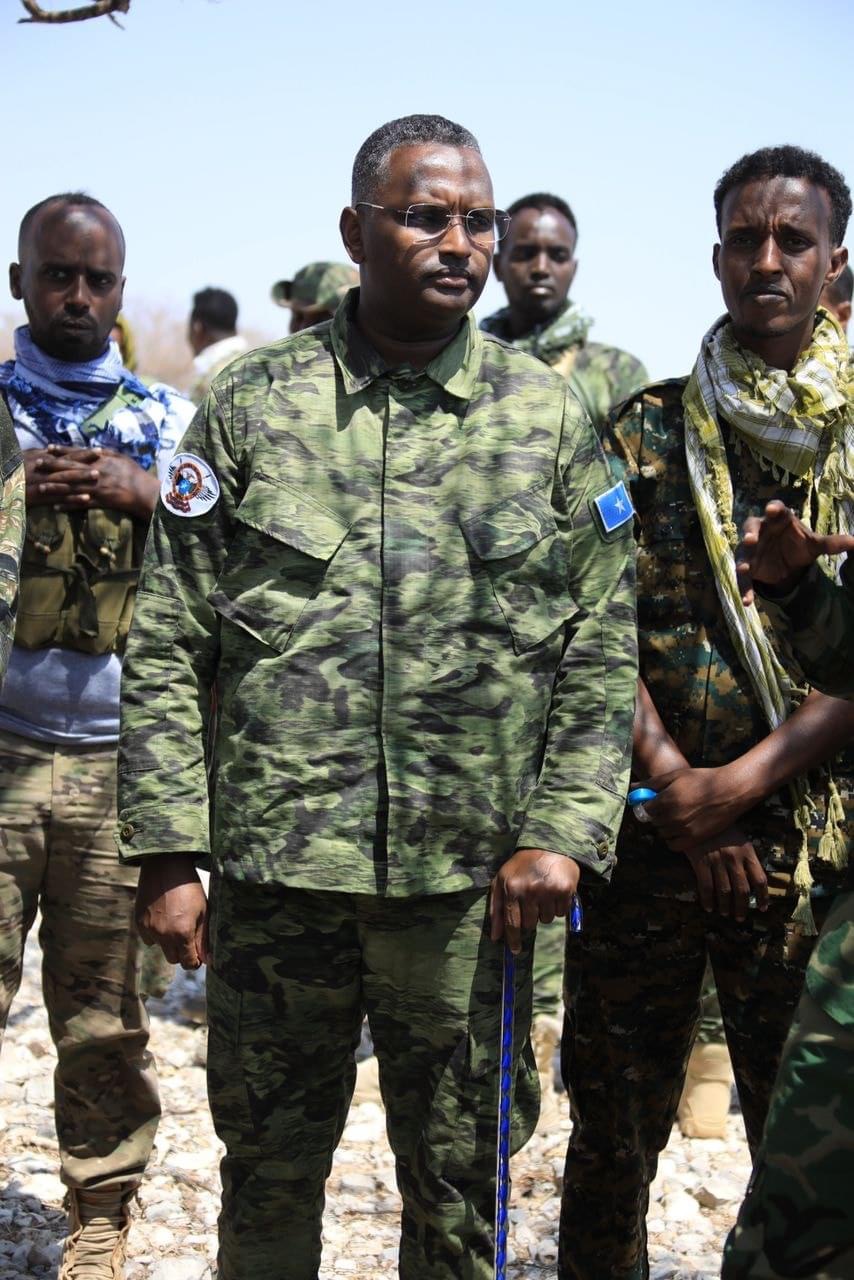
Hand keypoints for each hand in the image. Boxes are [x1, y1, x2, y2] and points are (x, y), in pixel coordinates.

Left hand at [24, 445, 157, 517]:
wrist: (145, 492)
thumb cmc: (135, 474)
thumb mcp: (121, 457)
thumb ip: (105, 453)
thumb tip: (93, 448)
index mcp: (101, 461)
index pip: (77, 454)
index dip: (62, 451)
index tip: (48, 448)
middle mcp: (96, 473)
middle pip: (70, 469)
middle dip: (52, 467)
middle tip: (37, 465)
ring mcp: (97, 488)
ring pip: (72, 487)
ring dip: (56, 488)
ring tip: (42, 487)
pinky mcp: (100, 502)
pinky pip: (81, 504)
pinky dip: (68, 505)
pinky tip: (56, 507)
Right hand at [135, 853, 208, 969]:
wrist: (165, 866)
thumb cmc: (190, 887)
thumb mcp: (203, 911)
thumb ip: (203, 938)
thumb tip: (207, 959)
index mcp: (183, 933)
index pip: (189, 963)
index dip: (195, 961)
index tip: (198, 955)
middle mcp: (164, 935)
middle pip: (173, 959)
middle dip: (182, 952)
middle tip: (188, 936)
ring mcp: (149, 929)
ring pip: (161, 949)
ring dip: (168, 943)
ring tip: (175, 922)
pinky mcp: (139, 923)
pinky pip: (149, 938)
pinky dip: (155, 934)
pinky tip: (162, 917)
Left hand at [489, 848, 579, 954]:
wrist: (549, 844)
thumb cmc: (521, 866)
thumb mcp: (501, 880)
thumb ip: (496, 909)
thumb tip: (495, 937)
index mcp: (510, 887)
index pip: (511, 922)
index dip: (513, 939)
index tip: (515, 951)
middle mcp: (529, 889)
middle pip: (529, 924)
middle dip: (530, 918)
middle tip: (531, 902)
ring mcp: (548, 890)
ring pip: (546, 920)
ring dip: (544, 911)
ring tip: (543, 893)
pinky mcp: (565, 890)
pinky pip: (561, 913)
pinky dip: (558, 906)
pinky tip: (554, 891)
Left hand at [641, 763, 753, 849]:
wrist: (730, 791)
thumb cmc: (702, 779)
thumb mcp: (675, 776)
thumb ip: (652, 784)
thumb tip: (632, 789)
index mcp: (666, 800)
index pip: (643, 810)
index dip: (646, 806)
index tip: (652, 802)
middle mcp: (672, 817)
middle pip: (653, 822)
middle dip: (656, 815)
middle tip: (668, 807)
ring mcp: (683, 830)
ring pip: (662, 833)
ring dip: (665, 826)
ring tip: (677, 815)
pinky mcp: (694, 839)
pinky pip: (673, 845)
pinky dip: (673, 839)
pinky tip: (680, 828)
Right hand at [682, 826, 768, 920]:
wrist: (697, 816)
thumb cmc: (721, 828)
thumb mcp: (740, 839)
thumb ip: (746, 857)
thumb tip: (752, 880)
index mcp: (747, 852)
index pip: (760, 879)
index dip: (763, 897)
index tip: (763, 908)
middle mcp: (734, 859)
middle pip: (743, 890)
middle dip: (742, 907)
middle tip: (740, 917)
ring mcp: (717, 861)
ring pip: (725, 891)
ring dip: (726, 906)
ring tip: (725, 913)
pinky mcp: (701, 862)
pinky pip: (706, 886)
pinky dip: (708, 900)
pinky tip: (708, 907)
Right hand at [737, 500, 853, 604]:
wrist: (787, 564)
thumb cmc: (798, 545)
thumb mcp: (814, 545)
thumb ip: (831, 543)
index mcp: (779, 520)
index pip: (776, 510)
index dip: (773, 509)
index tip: (772, 510)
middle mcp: (761, 531)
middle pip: (751, 526)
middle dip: (750, 532)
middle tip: (751, 539)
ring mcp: (751, 549)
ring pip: (743, 552)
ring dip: (742, 560)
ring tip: (744, 569)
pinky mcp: (748, 566)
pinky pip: (744, 578)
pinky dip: (745, 588)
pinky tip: (748, 601)